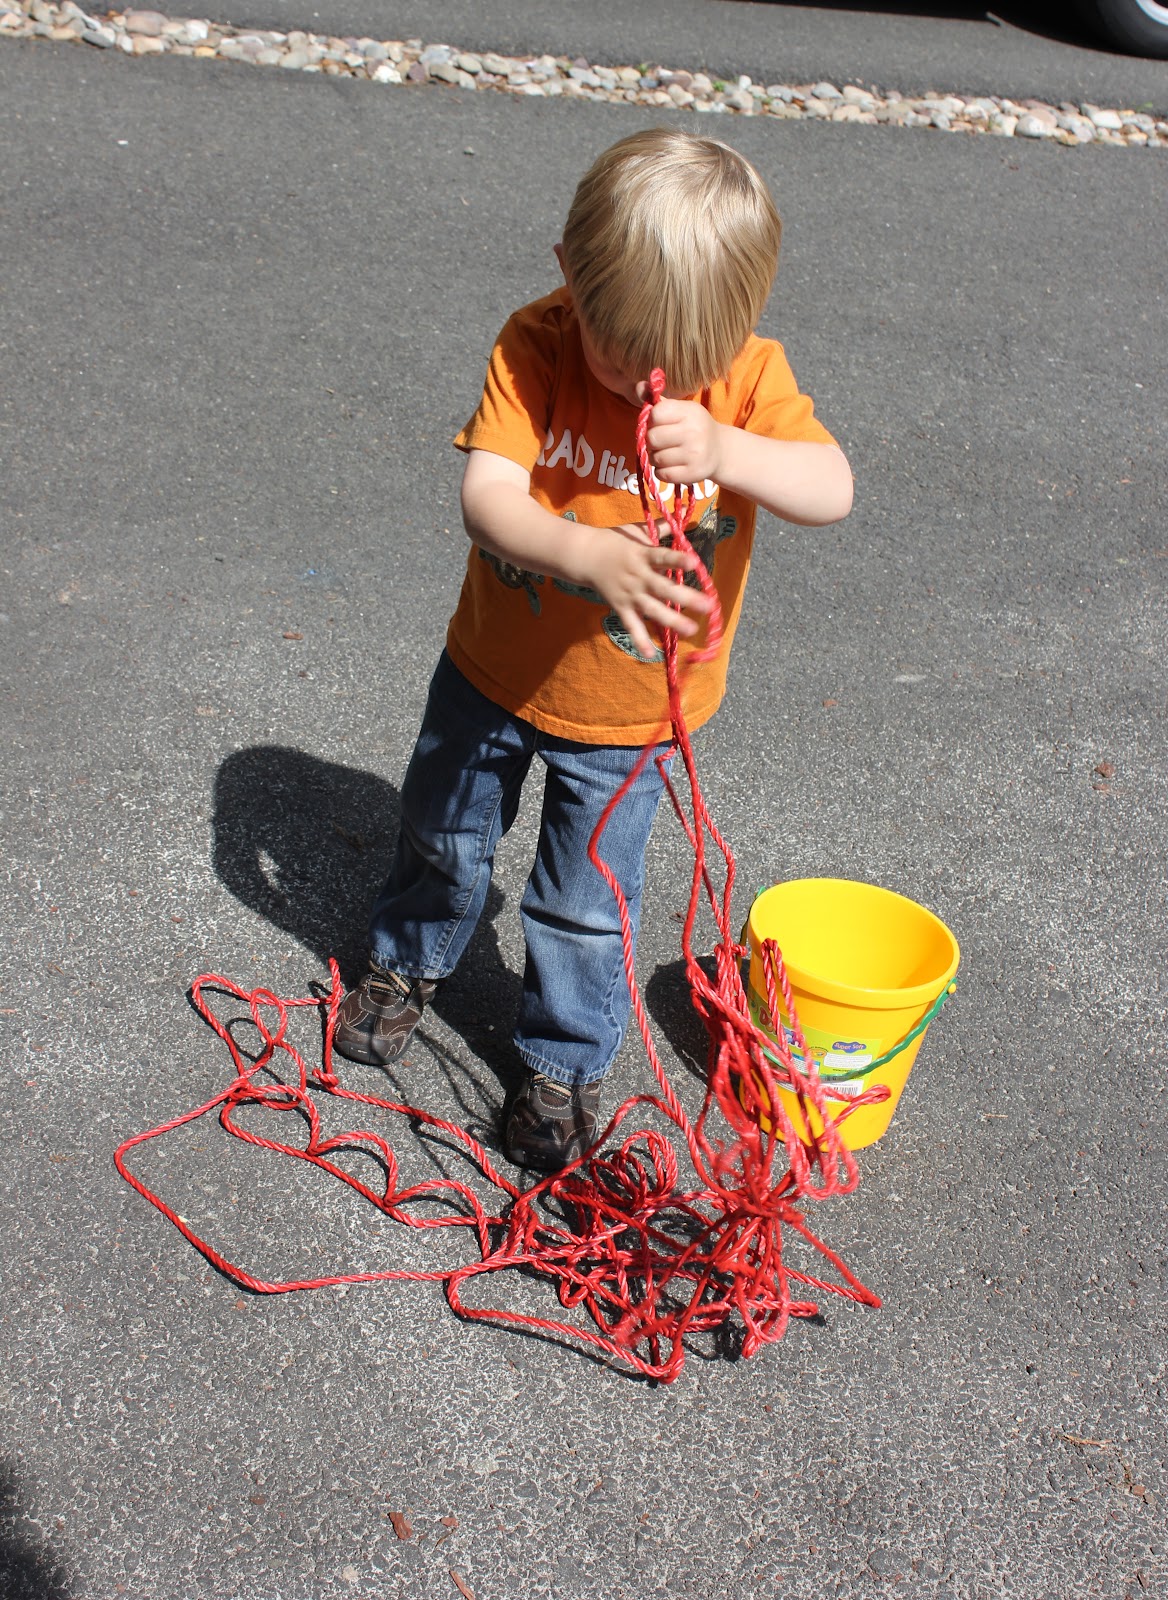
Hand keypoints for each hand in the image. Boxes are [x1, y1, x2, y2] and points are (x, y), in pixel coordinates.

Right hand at [588, 522, 713, 659]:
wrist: (584, 555)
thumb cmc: (614, 541)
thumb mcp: (636, 530)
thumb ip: (660, 527)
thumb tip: (683, 517)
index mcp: (643, 555)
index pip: (663, 557)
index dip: (678, 561)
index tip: (694, 564)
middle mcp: (639, 577)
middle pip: (664, 589)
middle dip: (687, 597)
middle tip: (708, 606)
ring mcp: (630, 594)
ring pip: (653, 610)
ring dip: (673, 621)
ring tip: (691, 630)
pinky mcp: (621, 607)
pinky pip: (632, 626)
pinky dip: (640, 640)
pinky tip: (651, 654)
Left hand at [643, 398, 723, 486]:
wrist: (720, 450)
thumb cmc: (693, 427)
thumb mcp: (680, 410)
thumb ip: (657, 400)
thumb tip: (639, 386)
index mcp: (689, 412)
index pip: (655, 414)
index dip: (651, 421)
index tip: (660, 424)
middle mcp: (694, 432)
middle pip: (652, 438)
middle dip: (651, 441)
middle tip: (661, 442)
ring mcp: (694, 454)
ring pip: (655, 458)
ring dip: (656, 458)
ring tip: (668, 453)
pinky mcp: (692, 473)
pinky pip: (662, 474)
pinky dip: (662, 471)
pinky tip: (672, 465)